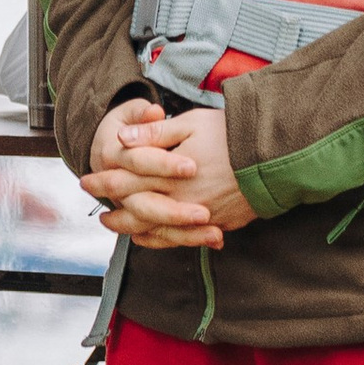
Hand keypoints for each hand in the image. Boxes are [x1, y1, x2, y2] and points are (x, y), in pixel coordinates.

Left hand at [82, 94, 254, 251]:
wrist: (277, 156)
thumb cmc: (232, 134)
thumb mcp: (191, 124)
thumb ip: (155, 134)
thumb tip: (121, 139)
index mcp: (170, 173)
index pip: (127, 179)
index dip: (104, 181)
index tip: (86, 182)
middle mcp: (181, 199)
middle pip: (137, 210)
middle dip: (115, 212)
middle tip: (98, 215)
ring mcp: (199, 216)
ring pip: (157, 230)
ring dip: (133, 230)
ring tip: (117, 227)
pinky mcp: (217, 224)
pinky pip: (182, 239)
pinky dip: (162, 240)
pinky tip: (152, 238)